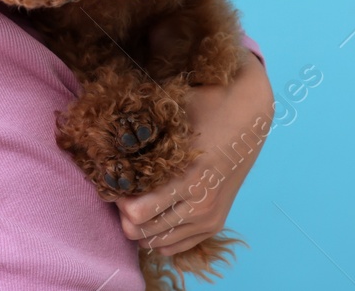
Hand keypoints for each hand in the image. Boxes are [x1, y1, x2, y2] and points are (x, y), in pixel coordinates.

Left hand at [115, 50, 273, 255]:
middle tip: (126, 189)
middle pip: (142, 233)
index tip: (117, 178)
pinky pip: (174, 248)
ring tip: (140, 199)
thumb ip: (142, 129)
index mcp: (189, 178)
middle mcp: (200, 205)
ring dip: (141, 225)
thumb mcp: (174, 114)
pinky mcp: (215, 224)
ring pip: (156, 243)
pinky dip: (159, 236)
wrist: (249, 115)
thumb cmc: (207, 106)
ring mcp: (209, 218)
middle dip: (125, 213)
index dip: (118, 197)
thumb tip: (105, 139)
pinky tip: (156, 213)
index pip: (136, 213)